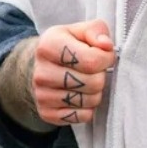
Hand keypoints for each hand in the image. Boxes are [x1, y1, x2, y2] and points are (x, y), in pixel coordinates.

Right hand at [0, 20, 116, 129]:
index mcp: (49, 46)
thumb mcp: (80, 31)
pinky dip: (88, 108)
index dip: (106, 59)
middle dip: (101, 76)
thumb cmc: (66, 47)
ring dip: (96, 93)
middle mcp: (42, 73)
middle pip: (93, 83)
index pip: (91, 60)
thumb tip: (106, 46)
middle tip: (94, 71)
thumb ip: (97, 31)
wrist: (40, 67)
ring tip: (87, 82)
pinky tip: (81, 96)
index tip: (104, 56)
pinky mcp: (47, 113)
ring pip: (90, 101)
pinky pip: (83, 116)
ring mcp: (42, 95)